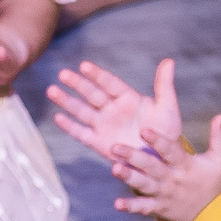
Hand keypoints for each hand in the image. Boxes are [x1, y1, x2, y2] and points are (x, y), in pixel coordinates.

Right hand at [48, 58, 180, 161]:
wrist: (161, 160)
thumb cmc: (165, 133)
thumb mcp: (168, 108)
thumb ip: (164, 85)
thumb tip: (169, 61)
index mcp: (127, 98)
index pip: (109, 83)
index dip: (97, 75)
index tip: (84, 66)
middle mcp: (112, 109)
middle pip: (92, 94)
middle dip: (77, 84)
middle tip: (63, 74)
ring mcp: (104, 126)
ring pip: (82, 111)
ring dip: (67, 102)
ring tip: (52, 90)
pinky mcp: (99, 143)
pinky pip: (82, 134)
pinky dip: (70, 127)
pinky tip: (58, 117)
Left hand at [113, 112, 220, 220]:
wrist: (214, 215)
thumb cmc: (215, 182)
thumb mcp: (220, 159)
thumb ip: (218, 137)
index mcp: (185, 165)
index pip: (170, 150)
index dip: (158, 141)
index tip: (144, 131)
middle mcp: (172, 179)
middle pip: (151, 166)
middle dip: (133, 157)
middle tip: (115, 147)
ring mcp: (164, 194)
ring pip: (144, 185)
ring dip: (128, 178)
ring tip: (114, 169)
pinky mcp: (160, 208)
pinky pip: (144, 208)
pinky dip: (131, 206)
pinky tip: (117, 204)